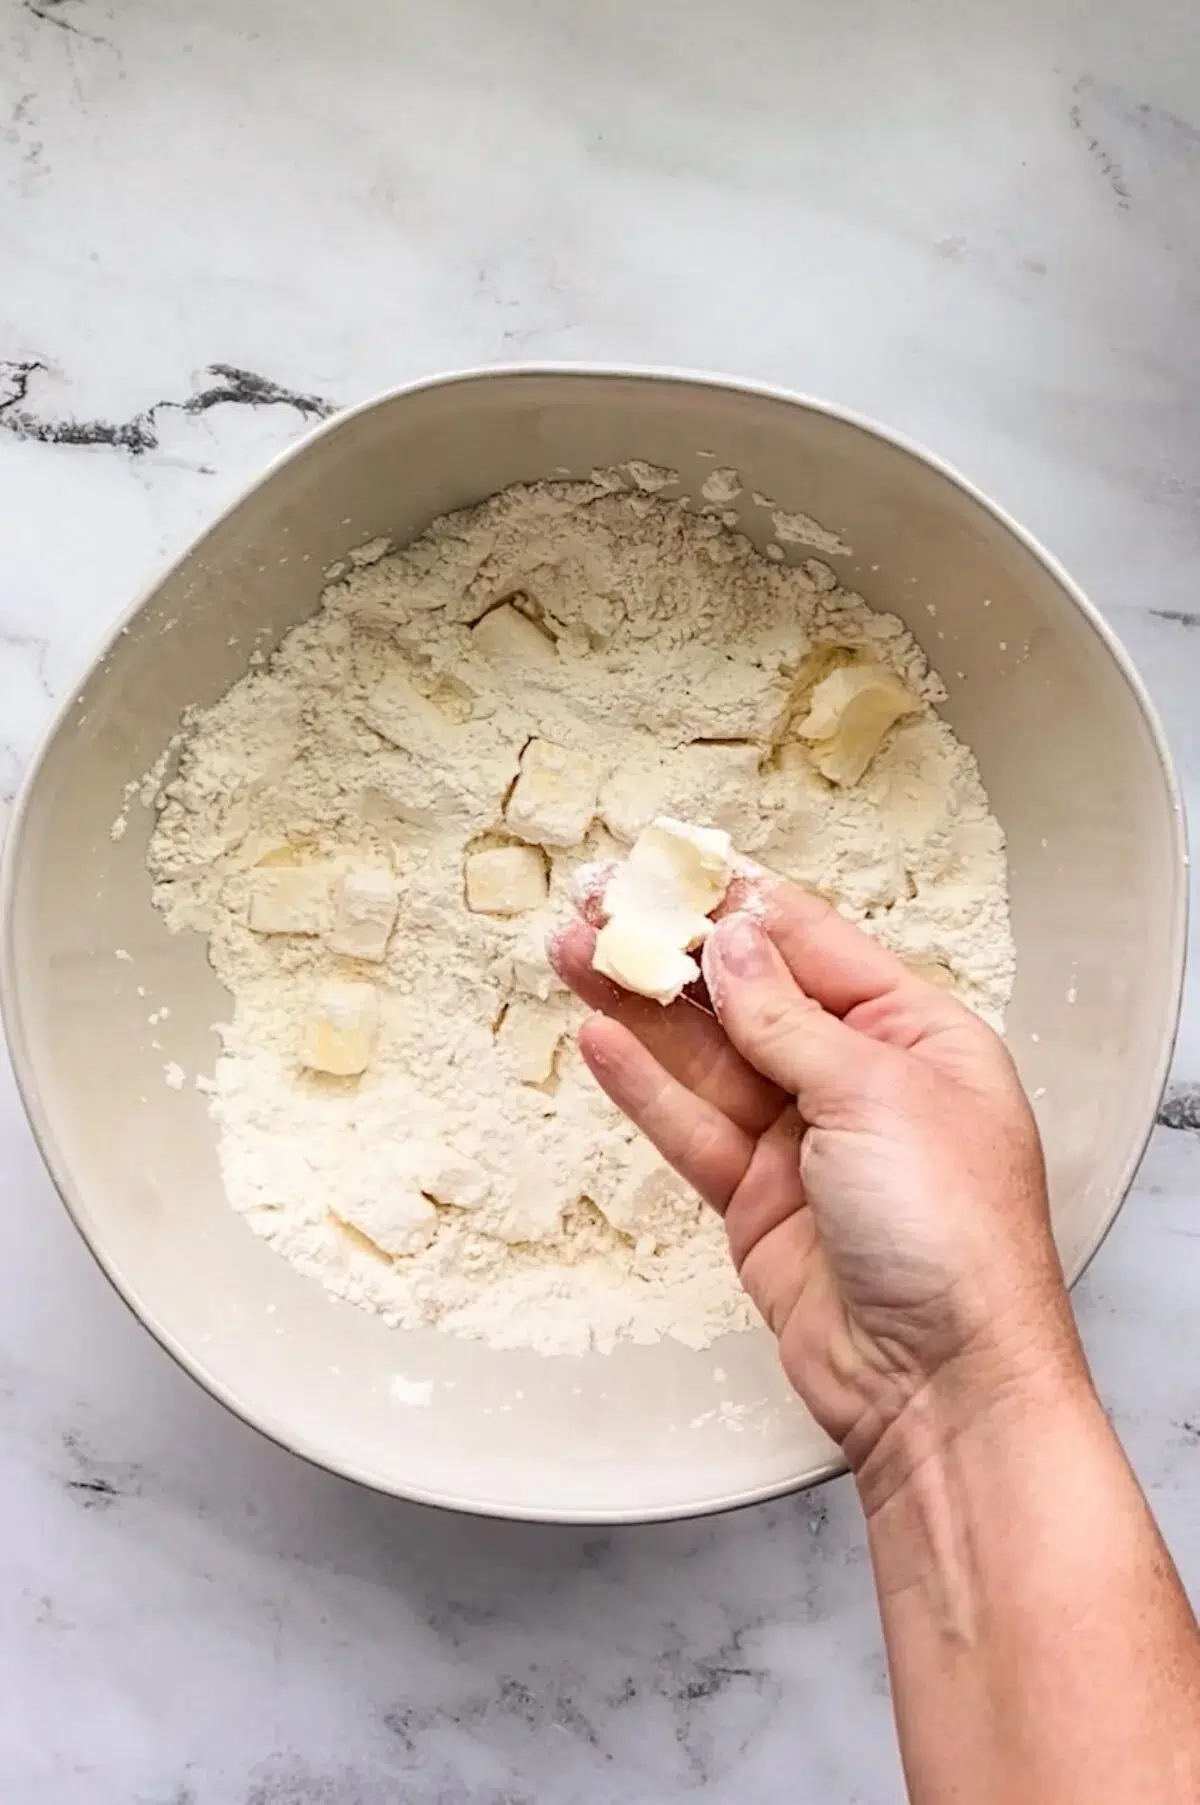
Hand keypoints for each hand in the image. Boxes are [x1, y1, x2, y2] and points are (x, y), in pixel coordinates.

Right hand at [552, 876, 1085, 1475]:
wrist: (940, 1386)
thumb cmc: (954, 1233)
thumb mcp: (876, 1095)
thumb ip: (789, 1018)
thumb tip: (735, 941)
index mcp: (917, 1035)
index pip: (814, 945)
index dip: (737, 905)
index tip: (670, 866)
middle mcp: (859, 1079)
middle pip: (748, 995)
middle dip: (674, 948)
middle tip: (599, 902)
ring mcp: (804, 1141)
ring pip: (706, 1056)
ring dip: (641, 1004)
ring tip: (572, 951)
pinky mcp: (757, 1199)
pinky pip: (691, 1126)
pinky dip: (645, 1085)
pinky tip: (599, 1037)